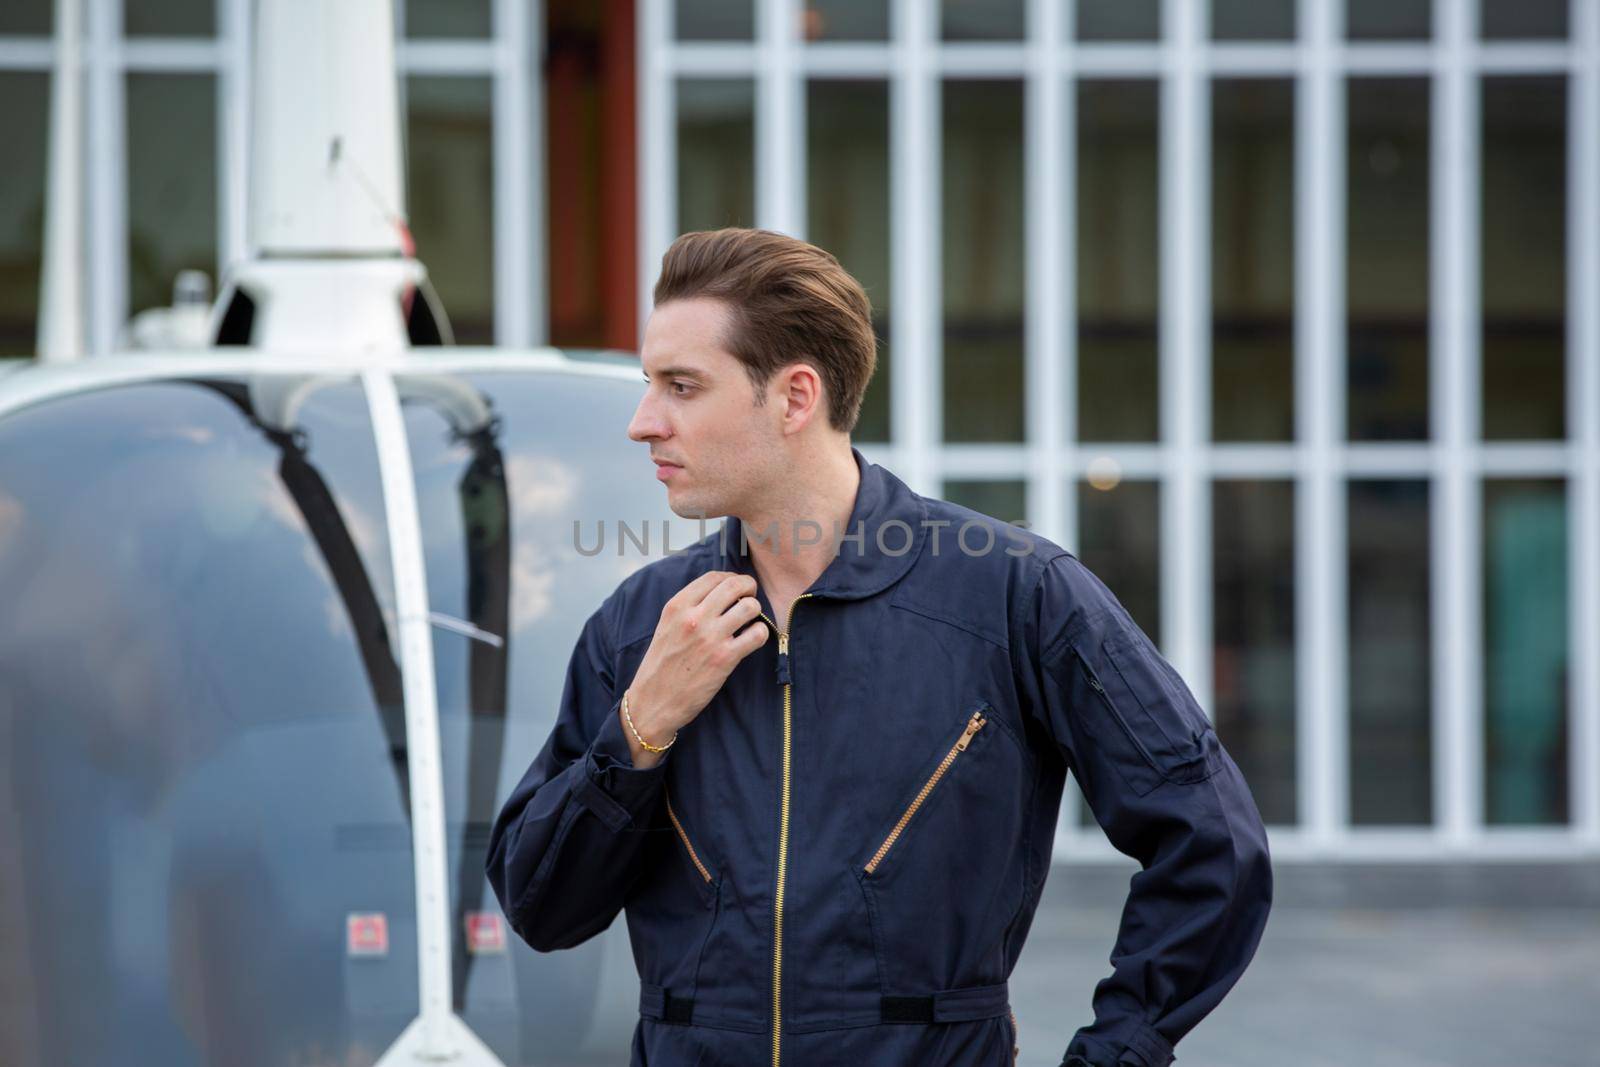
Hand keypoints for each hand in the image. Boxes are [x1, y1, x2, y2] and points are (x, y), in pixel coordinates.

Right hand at [621, 571, 768, 767]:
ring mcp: (710, 637)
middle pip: (735, 585)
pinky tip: (752, 640)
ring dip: (755, 611)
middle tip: (750, 598)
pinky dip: (760, 634)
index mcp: (677, 607)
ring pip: (750, 606)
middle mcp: (693, 618)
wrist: (653, 702)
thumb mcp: (666, 627)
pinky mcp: (724, 658)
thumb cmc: (661, 665)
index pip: (713, 577)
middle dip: (749, 588)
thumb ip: (688, 608)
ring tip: (749, 621)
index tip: (736, 587)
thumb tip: (718, 592)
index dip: (731, 577)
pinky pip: (757, 634)